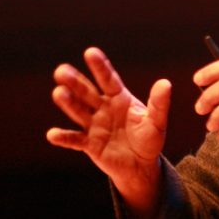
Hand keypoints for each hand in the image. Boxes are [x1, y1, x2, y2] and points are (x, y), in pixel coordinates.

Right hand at [48, 47, 170, 218]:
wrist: (141, 166)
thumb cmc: (149, 139)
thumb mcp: (156, 122)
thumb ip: (159, 104)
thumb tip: (165, 83)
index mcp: (119, 98)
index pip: (108, 79)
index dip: (100, 67)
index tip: (90, 52)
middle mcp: (103, 108)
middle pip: (87, 93)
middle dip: (75, 82)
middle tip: (61, 70)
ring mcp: (94, 126)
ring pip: (79, 112)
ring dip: (68, 103)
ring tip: (58, 93)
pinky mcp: (89, 145)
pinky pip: (75, 140)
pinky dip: (64, 138)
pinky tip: (52, 134)